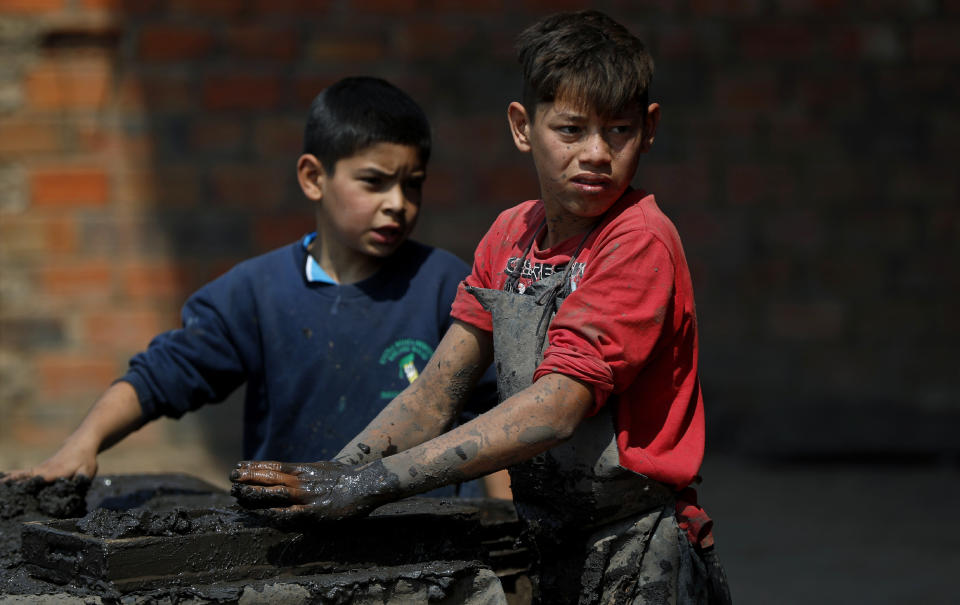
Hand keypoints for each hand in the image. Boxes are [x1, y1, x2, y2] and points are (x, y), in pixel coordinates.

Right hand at [5, 439, 97, 481]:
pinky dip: (14, 475)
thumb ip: (80, 480)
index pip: (38, 481)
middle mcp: (44, 470)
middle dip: (12, 483)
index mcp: (55, 472)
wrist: (82, 442)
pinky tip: (4, 478)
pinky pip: (24, 472)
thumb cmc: (86, 459)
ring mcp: (41, 468)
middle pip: (25, 477)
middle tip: (1, 489)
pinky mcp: (41, 467)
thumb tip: (75, 488)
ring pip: (22, 474)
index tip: (15, 492)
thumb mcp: (87, 471)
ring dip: (10, 479)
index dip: (27, 486)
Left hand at [230, 460, 397, 519]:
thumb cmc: (349, 477)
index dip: (255, 467)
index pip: (274, 466)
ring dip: (255, 493)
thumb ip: (308, 471)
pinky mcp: (314, 511)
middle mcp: (301, 480)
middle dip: (248, 478)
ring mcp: (306, 495)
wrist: (367, 483)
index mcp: (304, 469)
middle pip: (269, 477)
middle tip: (231, 479)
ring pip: (274, 493)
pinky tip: (262, 514)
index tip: (238, 466)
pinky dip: (275, 513)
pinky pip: (290, 513)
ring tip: (237, 493)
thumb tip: (295, 472)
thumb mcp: (325, 467)